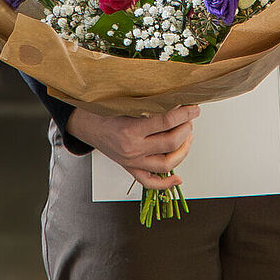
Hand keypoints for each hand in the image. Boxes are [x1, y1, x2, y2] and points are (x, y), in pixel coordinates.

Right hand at [65, 105, 198, 189]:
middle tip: (190, 119)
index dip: (185, 114)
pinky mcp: (130, 168)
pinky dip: (166, 183)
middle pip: (170, 143)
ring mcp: (132, 161)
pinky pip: (149, 182)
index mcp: (130, 129)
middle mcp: (133, 148)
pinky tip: (177, 178)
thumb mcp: (123, 100)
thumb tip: (173, 95)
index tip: (194, 108)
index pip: (166, 122)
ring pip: (166, 164)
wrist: (85, 124)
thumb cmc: (102, 110)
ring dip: (183, 151)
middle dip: (186, 129)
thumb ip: (146, 100)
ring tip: (187, 137)